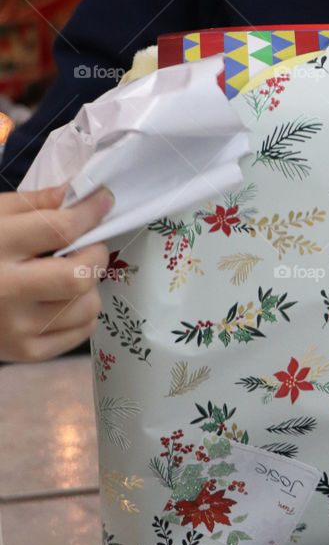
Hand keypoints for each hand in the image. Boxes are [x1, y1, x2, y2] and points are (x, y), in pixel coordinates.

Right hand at [0, 182, 113, 362]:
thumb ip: (36, 203)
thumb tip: (78, 193)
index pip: (61, 228)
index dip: (91, 211)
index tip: (104, 200)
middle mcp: (7, 290)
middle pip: (78, 276)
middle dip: (97, 254)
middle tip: (90, 245)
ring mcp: (15, 327)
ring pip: (87, 306)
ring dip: (91, 285)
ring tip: (72, 273)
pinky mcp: (23, 351)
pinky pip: (80, 333)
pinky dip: (84, 313)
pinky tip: (65, 299)